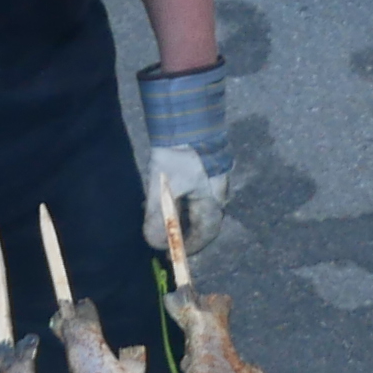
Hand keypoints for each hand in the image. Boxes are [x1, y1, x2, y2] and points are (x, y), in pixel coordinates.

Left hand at [140, 62, 229, 244]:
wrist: (187, 119)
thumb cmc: (178, 157)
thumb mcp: (162, 189)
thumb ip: (157, 218)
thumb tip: (154, 244)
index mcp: (212, 203)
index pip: (205, 236)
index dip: (188, 248)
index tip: (170, 253)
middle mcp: (217, 195)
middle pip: (202, 223)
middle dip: (182, 232)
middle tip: (162, 237)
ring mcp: (213, 182)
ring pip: (197, 208)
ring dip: (179, 217)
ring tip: (158, 217)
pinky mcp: (205, 170)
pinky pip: (194, 195)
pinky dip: (179, 202)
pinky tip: (163, 197)